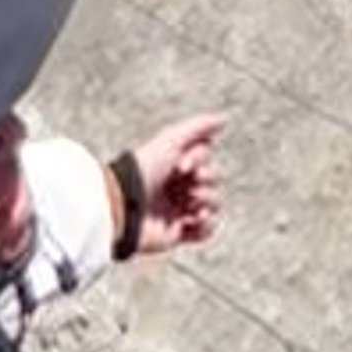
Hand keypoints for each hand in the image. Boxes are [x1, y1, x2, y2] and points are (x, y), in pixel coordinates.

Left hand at [125, 115, 222, 254]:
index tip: (182, 165)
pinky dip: (206, 225)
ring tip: (192, 205)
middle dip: (208, 178)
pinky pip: (207, 230)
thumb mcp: (171, 139)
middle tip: (192, 182)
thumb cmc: (145, 169)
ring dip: (208, 200)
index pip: (206, 157)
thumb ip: (199, 126)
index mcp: (176, 163)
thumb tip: (225, 118)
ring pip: (214, 203)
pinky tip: (194, 220)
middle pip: (215, 178)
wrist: (126, 205)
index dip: (200, 158)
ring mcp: (179, 210)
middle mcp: (179, 185)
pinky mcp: (178, 233)